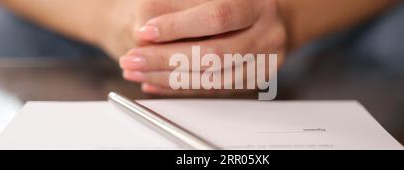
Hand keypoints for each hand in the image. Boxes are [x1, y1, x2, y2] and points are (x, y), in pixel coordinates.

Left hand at [119, 0, 286, 96]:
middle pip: (214, 55)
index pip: (216, 17)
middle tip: (132, 60)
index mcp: (257, 5)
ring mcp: (265, 62)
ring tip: (138, 74)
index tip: (144, 31)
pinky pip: (213, 92)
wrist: (271, 19)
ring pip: (213, 80)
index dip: (178, 26)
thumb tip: (147, 29)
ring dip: (169, 80)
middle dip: (166, 60)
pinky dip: (181, 89)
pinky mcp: (254, 81)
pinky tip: (156, 84)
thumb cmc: (237, 2)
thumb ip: (180, 6)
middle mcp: (267, 35)